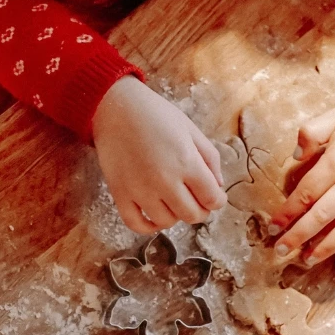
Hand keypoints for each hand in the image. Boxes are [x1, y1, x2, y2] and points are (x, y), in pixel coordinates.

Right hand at [92, 76, 225, 233]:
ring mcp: (141, 191)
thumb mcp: (191, 130)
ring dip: (175, 215)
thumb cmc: (156, 115)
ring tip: (173, 201)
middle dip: (200, 210)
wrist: (116, 108)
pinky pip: (136, 224)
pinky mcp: (120, 194)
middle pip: (192, 215)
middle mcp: (165, 181)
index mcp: (188, 163)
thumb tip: (217, 186)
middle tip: (196, 200)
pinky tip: (154, 216)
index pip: (212, 199)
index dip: (217, 200)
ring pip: (166, 222)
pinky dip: (148, 226)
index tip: (214, 195)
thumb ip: (210, 159)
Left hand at [274, 96, 334, 264]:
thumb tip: (294, 156)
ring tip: (308, 259)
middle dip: (298, 236)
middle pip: (321, 217)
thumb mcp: (333, 117)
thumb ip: (309, 133)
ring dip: (326, 247)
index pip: (305, 194)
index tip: (273, 226)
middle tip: (280, 250)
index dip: (287, 213)